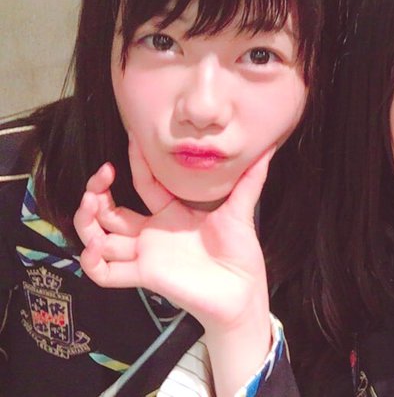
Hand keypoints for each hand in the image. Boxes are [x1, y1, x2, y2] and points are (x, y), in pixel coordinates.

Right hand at [73, 137, 273, 332]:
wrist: (244, 290)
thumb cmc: (241, 252)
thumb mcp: (241, 209)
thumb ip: (250, 179)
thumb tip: (269, 147)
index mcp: (173, 212)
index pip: (145, 183)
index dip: (135, 162)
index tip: (132, 138)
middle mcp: (154, 232)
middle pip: (111, 211)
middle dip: (98, 192)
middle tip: (101, 176)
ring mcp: (146, 254)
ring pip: (100, 237)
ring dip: (87, 221)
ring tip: (90, 203)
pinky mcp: (145, 276)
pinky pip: (106, 274)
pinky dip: (93, 262)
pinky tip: (95, 245)